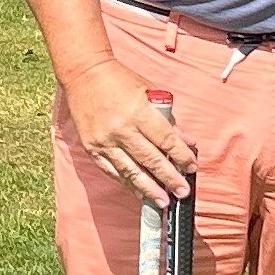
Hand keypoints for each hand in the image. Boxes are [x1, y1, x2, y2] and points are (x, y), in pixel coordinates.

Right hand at [65, 58, 195, 205]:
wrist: (83, 73)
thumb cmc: (120, 80)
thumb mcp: (150, 92)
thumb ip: (169, 119)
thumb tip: (187, 142)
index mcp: (138, 112)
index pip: (166, 140)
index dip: (181, 156)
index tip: (191, 167)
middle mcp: (121, 129)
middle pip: (150, 160)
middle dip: (169, 178)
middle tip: (182, 192)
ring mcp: (104, 141)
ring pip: (131, 171)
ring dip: (149, 188)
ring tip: (164, 201)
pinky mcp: (91, 148)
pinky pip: (112, 171)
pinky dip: (127, 183)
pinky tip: (139, 192)